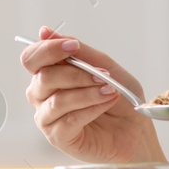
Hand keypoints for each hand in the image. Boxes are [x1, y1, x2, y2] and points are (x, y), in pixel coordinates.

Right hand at [20, 26, 165, 162]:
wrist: (136, 132)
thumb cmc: (120, 101)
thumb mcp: (107, 69)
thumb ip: (79, 53)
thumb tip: (44, 31)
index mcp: (49, 75)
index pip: (32, 58)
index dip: (48, 49)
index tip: (73, 46)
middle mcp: (42, 96)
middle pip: (43, 77)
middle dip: (77, 73)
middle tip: (104, 76)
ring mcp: (47, 117)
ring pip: (57, 100)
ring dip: (87, 92)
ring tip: (111, 91)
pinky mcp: (58, 137)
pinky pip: (68, 120)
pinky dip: (91, 109)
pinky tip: (107, 104)